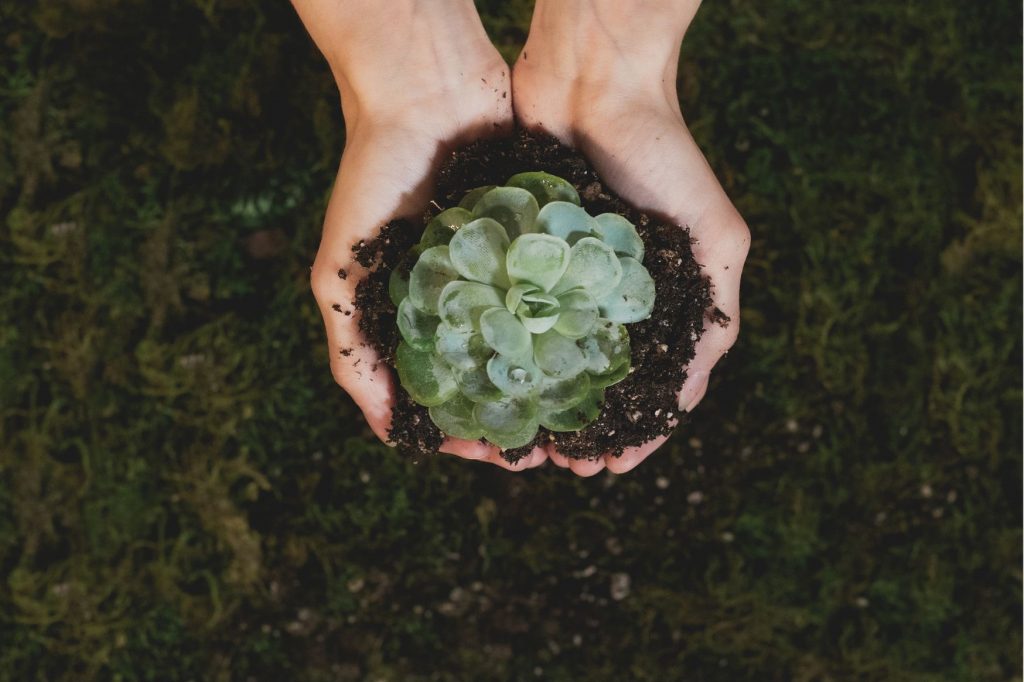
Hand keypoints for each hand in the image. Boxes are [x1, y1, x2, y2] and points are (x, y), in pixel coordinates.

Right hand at [294, 0, 547, 470]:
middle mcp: (468, 298)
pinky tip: (602, 356)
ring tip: (582, 415)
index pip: (447, 392)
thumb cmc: (372, 179)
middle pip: (501, 375)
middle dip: (522, 417)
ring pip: (541, 341)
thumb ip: (351, 349)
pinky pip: (569, 291)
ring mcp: (509, 270)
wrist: (426, 91)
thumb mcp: (341, 271)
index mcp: (420, 314)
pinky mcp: (544, 238)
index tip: (493, 454)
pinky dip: (583, 325)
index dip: (467, 430)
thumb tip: (388, 434)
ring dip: (558, 383)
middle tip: (549, 447)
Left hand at [512, 0, 749, 475]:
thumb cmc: (664, 156)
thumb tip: (691, 393)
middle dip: (583, 428)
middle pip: (599, 382)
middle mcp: (615, 296)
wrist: (593, 85)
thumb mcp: (716, 236)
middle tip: (561, 465)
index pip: (655, 385)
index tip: (612, 467)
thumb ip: (716, 310)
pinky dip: (508, 353)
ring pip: (553, 359)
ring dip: (543, 403)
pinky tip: (494, 384)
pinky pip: (515, 315)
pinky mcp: (526, 256)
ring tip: (524, 440)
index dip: (638, 430)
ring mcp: (568, 279)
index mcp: (666, 299)